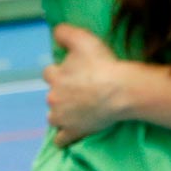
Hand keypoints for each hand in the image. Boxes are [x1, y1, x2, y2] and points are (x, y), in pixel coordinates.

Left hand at [45, 23, 124, 145]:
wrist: (120, 91)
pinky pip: (61, 139)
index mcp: (54, 77)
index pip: (49, 73)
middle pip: (53, 95)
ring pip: (54, 116)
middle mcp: (53, 97)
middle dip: (62, 94)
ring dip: (61, 114)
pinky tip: (64, 139)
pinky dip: (62, 139)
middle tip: (81, 93)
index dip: (60, 72)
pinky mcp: (73, 131)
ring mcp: (62, 117)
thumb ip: (65, 32)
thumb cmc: (103, 64)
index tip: (72, 73)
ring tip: (76, 112)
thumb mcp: (83, 39)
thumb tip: (55, 32)